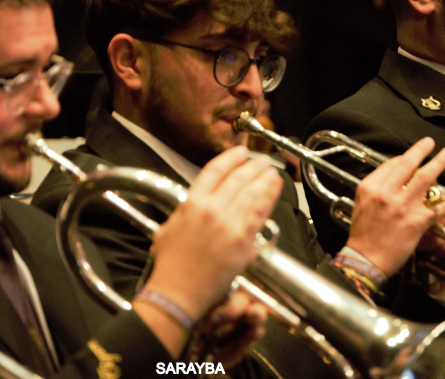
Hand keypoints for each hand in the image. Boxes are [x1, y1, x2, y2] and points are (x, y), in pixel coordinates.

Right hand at [134, 147, 281, 357]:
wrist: (177, 292)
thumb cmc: (170, 265)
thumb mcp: (169, 228)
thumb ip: (185, 212)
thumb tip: (196, 205)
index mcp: (191, 203)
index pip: (214, 170)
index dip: (230, 158)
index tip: (240, 152)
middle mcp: (211, 210)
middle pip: (237, 178)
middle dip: (252, 165)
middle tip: (261, 160)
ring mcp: (229, 224)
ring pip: (251, 192)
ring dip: (264, 178)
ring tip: (272, 170)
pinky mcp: (243, 241)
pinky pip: (260, 212)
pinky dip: (269, 196)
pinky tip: (275, 188)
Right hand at [345, 137, 444, 276]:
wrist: (365, 260)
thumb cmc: (362, 236)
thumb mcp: (361, 205)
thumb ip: (376, 190)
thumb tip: (393, 180)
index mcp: (370, 187)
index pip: (390, 165)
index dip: (404, 158)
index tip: (412, 156)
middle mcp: (386, 193)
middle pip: (408, 165)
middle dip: (421, 150)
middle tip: (430, 142)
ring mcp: (403, 206)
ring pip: (425, 179)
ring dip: (439, 163)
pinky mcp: (418, 222)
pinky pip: (441, 208)